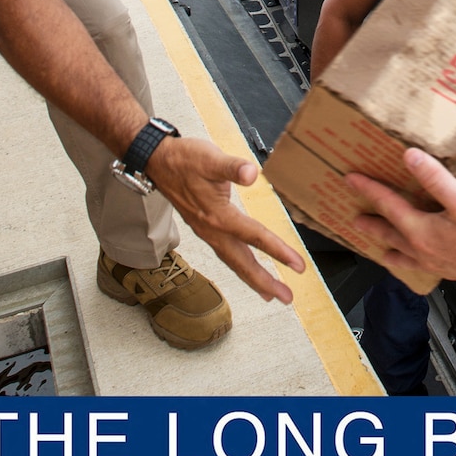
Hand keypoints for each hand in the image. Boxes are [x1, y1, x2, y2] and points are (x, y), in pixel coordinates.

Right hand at [146, 136, 306, 303]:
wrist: (157, 162)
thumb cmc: (184, 159)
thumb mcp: (210, 158)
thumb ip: (232, 167)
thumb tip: (251, 173)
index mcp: (218, 215)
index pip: (254, 236)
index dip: (278, 251)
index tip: (298, 265)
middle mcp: (213, 230)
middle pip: (243, 262)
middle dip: (265, 282)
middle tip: (286, 297)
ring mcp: (207, 232)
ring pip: (234, 262)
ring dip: (253, 279)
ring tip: (270, 294)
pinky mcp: (205, 229)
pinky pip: (226, 254)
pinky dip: (240, 266)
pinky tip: (246, 267)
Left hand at [347, 147, 455, 286]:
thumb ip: (435, 179)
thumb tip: (410, 158)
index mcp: (421, 230)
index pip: (388, 205)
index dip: (369, 189)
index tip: (351, 179)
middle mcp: (421, 249)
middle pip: (387, 232)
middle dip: (370, 222)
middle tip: (354, 218)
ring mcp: (432, 262)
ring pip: (399, 253)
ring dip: (385, 245)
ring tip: (376, 245)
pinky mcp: (446, 269)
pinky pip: (416, 266)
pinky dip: (405, 261)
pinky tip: (412, 260)